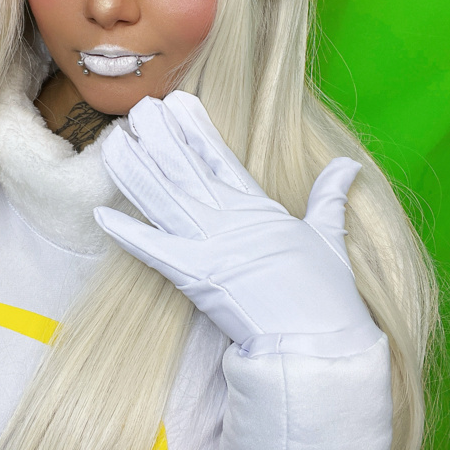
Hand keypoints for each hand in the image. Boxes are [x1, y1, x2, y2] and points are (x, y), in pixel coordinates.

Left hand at [94, 91, 380, 358]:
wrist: (318, 346)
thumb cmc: (328, 295)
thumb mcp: (330, 236)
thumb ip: (330, 195)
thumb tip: (349, 165)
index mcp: (257, 207)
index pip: (219, 157)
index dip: (195, 128)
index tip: (177, 103)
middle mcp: (227, 220)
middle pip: (183, 169)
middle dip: (158, 136)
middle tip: (138, 109)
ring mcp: (208, 247)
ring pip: (162, 199)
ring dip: (134, 170)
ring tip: (113, 142)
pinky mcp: (194, 280)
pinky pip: (153, 252)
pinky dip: (126, 234)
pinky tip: (99, 214)